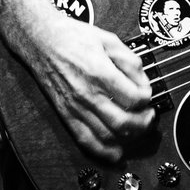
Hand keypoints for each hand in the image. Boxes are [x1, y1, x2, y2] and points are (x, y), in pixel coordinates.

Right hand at [23, 14, 153, 164]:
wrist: (40, 39)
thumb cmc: (73, 37)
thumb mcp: (109, 40)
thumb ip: (130, 62)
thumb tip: (144, 82)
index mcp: (100, 73)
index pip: (134, 98)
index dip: (147, 99)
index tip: (147, 95)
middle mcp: (87, 94)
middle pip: (123, 123)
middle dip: (143, 123)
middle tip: (149, 116)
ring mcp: (75, 106)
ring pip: (106, 136)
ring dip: (127, 138)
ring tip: (136, 129)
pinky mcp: (66, 114)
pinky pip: (85, 140)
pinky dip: (103, 152)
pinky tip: (116, 153)